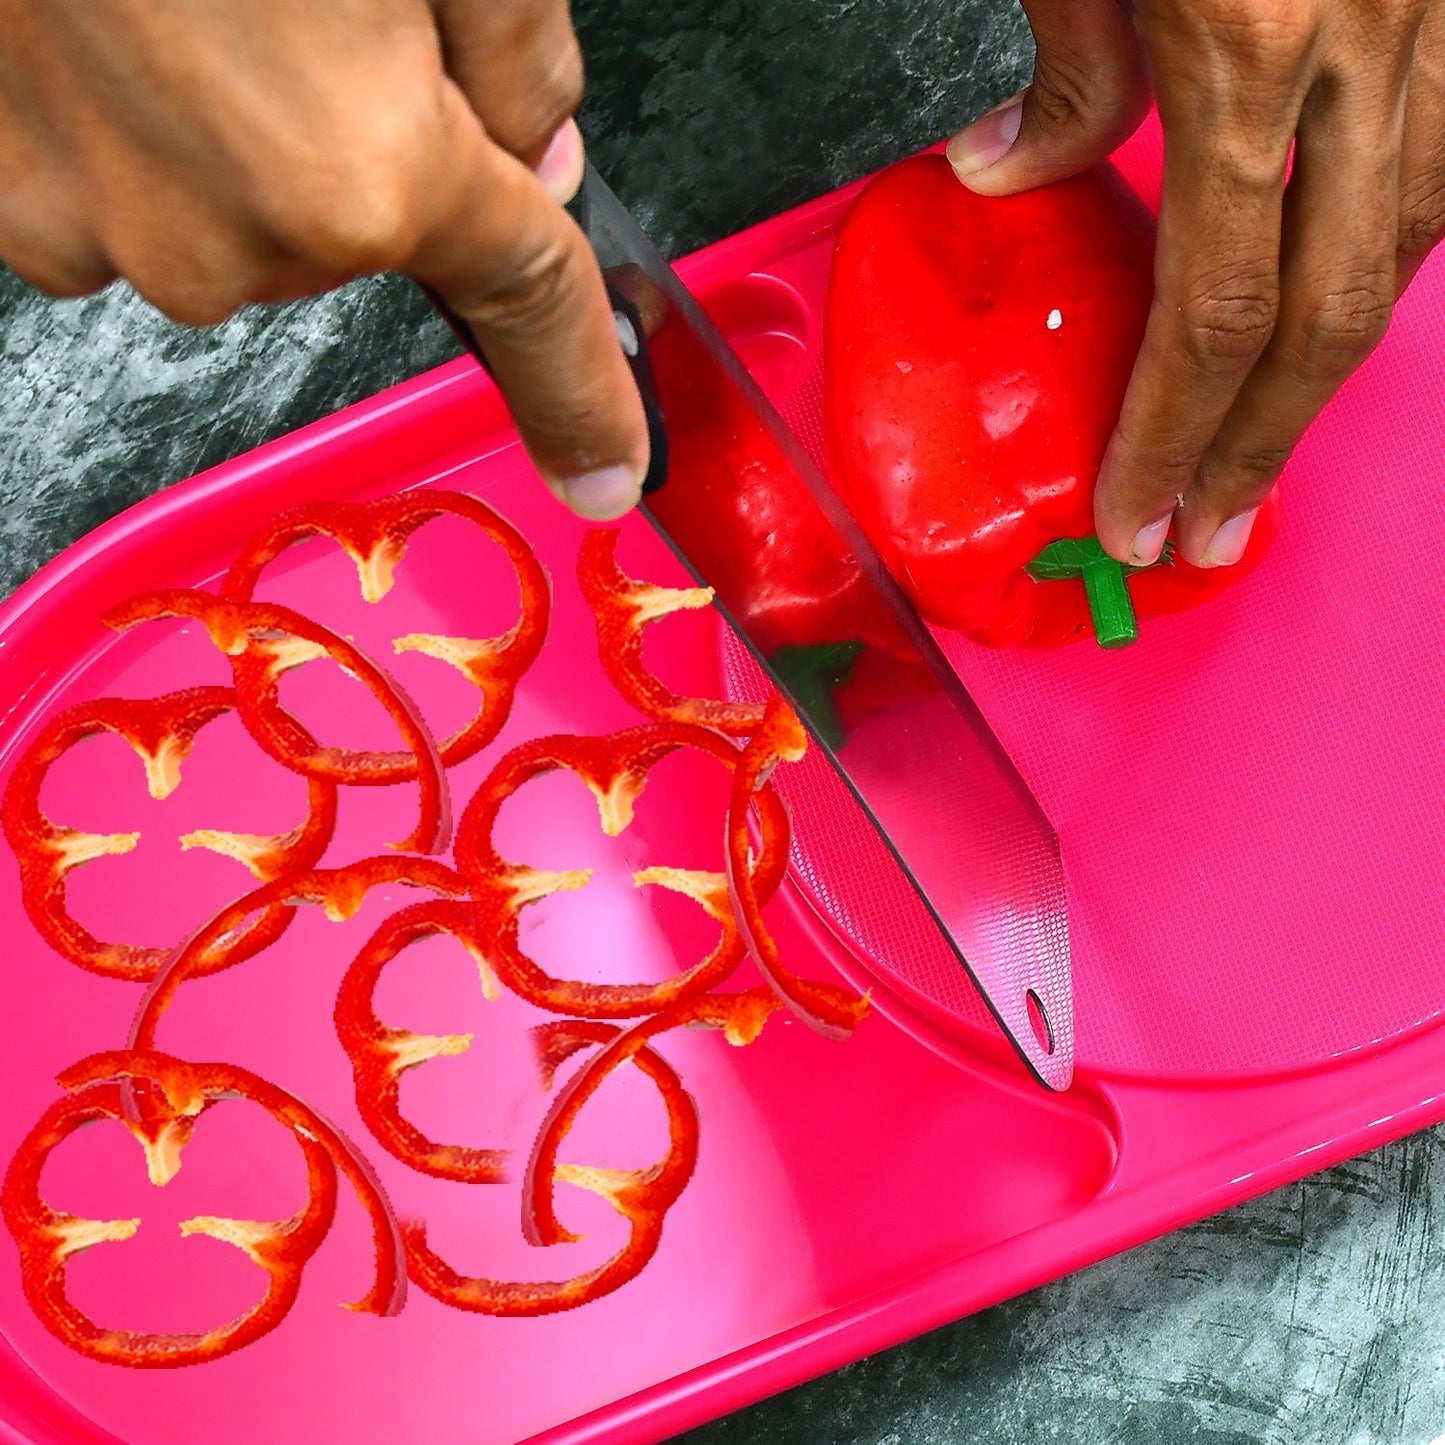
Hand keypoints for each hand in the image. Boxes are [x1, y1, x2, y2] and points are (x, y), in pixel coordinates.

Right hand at [0, 0, 648, 519]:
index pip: (523, 303)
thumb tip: (534, 155)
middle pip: (370, 238)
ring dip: (248, 135)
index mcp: (363, 169)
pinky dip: (144, 133)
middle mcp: (229, 238)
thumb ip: (516, 52)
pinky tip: (115, 23)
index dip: (580, 396)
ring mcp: (99, 225)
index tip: (605, 470)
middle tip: (310, 6)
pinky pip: (128, 201)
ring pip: (243, 223)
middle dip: (376, 142)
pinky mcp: (4, 189)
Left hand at [947, 0, 1444, 567]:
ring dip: (1331, 365)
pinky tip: (1342, 296)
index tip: (1130, 519)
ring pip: (1412, 242)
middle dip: (1262, 448)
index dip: (1170, 435)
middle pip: (1329, 313)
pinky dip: (1395, 246)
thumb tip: (996, 174)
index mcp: (1250, 42)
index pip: (1214, 307)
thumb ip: (1067, 71)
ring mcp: (1435, 19)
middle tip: (1206, 535)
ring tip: (1262, 446)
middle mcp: (1367, 44)